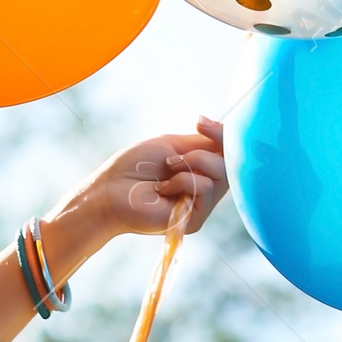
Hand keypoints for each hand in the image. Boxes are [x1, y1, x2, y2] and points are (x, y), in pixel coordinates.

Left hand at [44, 118, 226, 272]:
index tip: (202, 121)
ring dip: (192, 163)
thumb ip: (201, 143)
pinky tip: (162, 189)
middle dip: (208, 148)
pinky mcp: (195, 219)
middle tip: (176, 153)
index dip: (223, 135)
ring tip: (167, 169)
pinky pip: (206, 189)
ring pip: (221, 174)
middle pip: (230, 163)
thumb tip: (224, 131)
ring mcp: (200, 205)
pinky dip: (184, 180)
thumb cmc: (135, 166)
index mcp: (198, 170)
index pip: (226, 152)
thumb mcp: (172, 146)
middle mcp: (203, 189)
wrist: (111, 190)